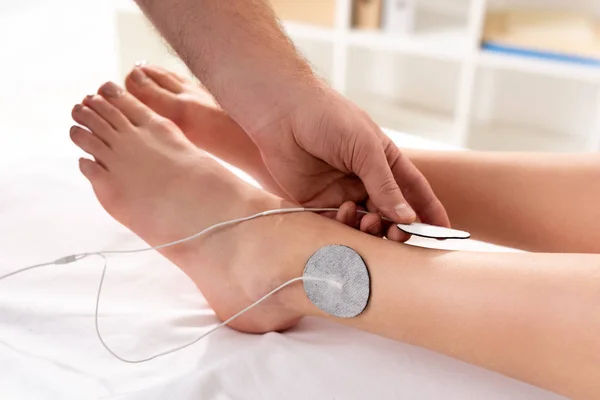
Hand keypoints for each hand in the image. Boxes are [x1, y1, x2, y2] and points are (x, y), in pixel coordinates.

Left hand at [249, 85, 449, 239]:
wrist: (284, 112)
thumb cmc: (330, 119)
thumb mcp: (366, 149)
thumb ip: (385, 186)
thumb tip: (408, 218)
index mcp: (384, 161)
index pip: (414, 191)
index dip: (429, 212)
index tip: (444, 234)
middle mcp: (366, 179)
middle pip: (390, 214)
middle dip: (398, 227)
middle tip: (399, 234)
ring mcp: (342, 192)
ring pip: (365, 223)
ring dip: (371, 228)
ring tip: (368, 220)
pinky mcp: (317, 202)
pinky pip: (336, 224)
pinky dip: (344, 225)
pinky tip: (343, 211)